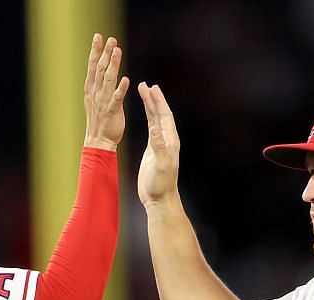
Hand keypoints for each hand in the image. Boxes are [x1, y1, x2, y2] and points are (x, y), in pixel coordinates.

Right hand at [81, 34, 129, 150]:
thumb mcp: (94, 98)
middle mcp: (96, 92)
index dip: (96, 51)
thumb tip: (100, 68)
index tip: (98, 36)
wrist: (98, 140)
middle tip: (111, 39)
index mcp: (91, 88)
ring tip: (117, 50)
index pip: (93, 65)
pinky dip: (120, 89)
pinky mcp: (112, 111)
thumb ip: (97, 83)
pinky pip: (116, 98)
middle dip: (105, 53)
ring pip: (108, 79)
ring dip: (113, 64)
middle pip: (100, 68)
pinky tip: (125, 79)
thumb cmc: (99, 119)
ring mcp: (103, 101)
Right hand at [137, 81, 179, 207]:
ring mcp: (161, 144)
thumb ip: (159, 146)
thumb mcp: (160, 164)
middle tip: (145, 85)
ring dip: (150, 106)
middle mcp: (167, 141)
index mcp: (170, 142)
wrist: (159, 199)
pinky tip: (145, 113)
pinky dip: (148, 117)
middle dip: (153, 99)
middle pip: (160, 114)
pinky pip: (151, 128)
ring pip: (155, 120)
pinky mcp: (153, 150)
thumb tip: (155, 127)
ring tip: (143, 92)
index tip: (152, 88)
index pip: (165, 116)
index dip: (159, 102)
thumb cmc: (161, 184)